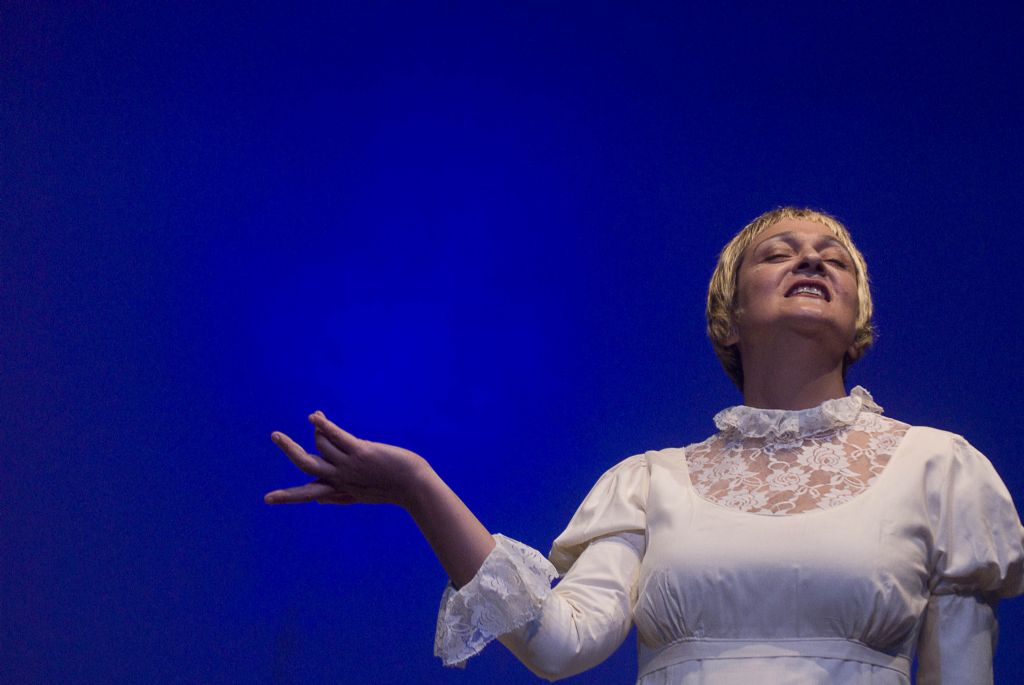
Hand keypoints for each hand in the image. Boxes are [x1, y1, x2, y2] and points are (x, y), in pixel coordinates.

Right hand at [264, 411, 429, 507]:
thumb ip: (339, 496)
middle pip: (307, 464)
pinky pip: (338, 437)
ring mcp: (350, 465)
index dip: (287, 496)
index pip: (308, 492)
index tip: (267, 499)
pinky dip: (325, 426)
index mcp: (340, 488)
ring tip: (317, 417)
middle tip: (275, 434)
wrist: (415, 486)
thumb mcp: (362, 495)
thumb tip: (318, 501)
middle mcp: (341, 477)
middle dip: (289, 450)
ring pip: (323, 444)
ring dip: (318, 428)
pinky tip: (315, 417)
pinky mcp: (361, 452)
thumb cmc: (392, 489)